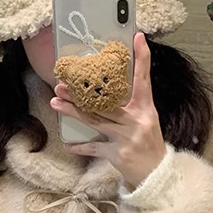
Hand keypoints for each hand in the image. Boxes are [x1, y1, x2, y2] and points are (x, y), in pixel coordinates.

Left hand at [51, 32, 166, 189]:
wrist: (157, 175)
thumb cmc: (149, 145)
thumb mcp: (146, 120)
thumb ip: (131, 105)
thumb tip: (108, 88)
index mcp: (146, 108)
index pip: (144, 79)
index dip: (141, 58)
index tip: (137, 37)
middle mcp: (136, 120)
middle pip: (105, 102)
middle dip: (81, 93)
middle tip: (63, 83)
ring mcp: (126, 137)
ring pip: (95, 120)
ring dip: (72, 111)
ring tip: (55, 102)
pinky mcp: (117, 154)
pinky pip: (94, 147)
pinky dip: (80, 146)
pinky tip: (67, 143)